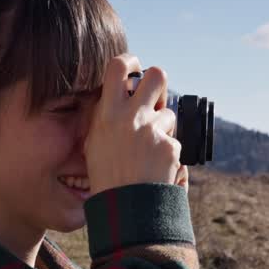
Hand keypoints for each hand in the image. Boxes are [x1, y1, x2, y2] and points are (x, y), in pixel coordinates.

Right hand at [85, 54, 183, 194]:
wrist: (124, 208)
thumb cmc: (106, 177)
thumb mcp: (94, 142)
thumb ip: (106, 116)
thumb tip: (123, 93)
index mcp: (107, 113)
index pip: (119, 66)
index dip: (131, 60)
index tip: (135, 65)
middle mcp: (131, 117)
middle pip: (157, 75)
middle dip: (159, 84)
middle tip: (154, 99)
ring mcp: (152, 131)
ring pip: (168, 114)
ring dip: (163, 128)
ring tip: (148, 152)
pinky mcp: (170, 146)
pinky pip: (174, 141)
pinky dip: (168, 153)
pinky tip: (156, 168)